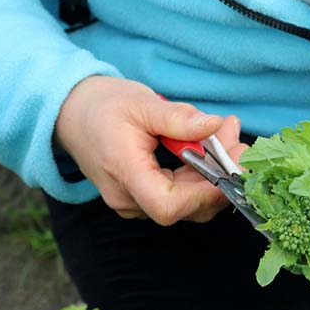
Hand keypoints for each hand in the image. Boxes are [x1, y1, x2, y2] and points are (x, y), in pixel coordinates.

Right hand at [54, 76, 247, 224]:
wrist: (71, 113)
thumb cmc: (102, 106)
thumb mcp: (142, 104)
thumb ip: (179, 119)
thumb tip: (215, 125)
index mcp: (124, 174)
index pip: (167, 206)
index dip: (204, 194)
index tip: (229, 166)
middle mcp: (129, 198)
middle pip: (185, 206)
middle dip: (220, 175)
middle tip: (238, 139)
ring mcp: (136, 201)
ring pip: (188, 202)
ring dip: (215, 171)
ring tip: (228, 133)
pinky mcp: (145, 196)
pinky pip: (180, 194)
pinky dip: (202, 172)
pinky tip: (214, 142)